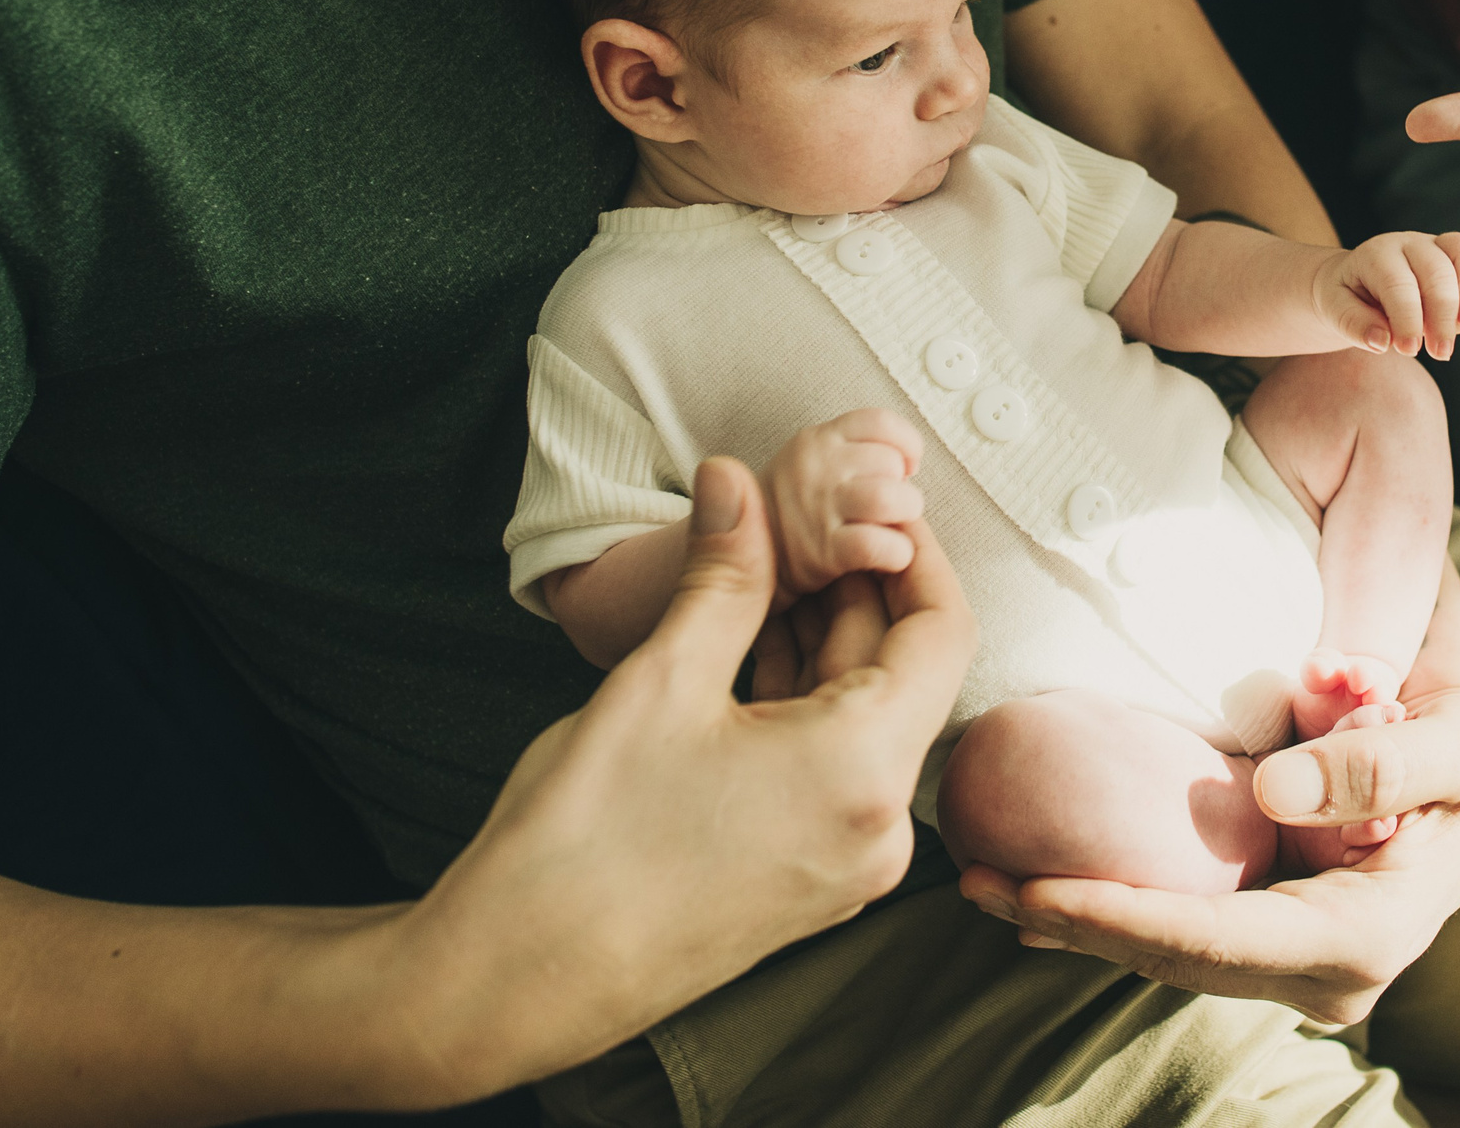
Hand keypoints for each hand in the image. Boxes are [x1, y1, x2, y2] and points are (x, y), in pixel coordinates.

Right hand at [391, 456, 974, 1094]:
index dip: (913, 552)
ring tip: (761, 575)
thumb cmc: (585, 838)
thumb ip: (723, 573)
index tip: (870, 505)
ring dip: (824, 645)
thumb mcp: (662, 680)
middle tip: (798, 522)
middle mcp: (879, 827)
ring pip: (864, 722)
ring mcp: (845, 863)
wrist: (518, 979)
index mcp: (864, 771)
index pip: (942, 631)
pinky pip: (833, 769)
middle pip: (903, 675)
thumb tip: (738, 480)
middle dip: (854, 591)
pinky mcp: (806, 882)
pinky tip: (747, 652)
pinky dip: (803, 704)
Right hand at [758, 409, 925, 600]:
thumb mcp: (812, 460)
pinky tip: (887, 556)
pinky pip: (880, 545)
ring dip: (904, 517)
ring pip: (890, 498)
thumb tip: (909, 462)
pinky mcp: (822, 552)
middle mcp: (817, 467)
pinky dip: (896, 552)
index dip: (906, 445)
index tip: (907, 466)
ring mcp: (818, 508)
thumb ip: (856, 451)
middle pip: (891, 462)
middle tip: (890, 507)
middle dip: (902, 486)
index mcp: (818, 439)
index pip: (881, 423)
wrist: (741, 554)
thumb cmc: (791, 508)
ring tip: (892, 527)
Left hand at [956, 564, 1459, 1023]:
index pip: (1293, 938)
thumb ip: (1384, 747)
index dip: (1172, 925)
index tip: (1062, 888)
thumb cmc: (1448, 645)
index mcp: (1423, 887)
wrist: (1442, 655)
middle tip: (998, 890)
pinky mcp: (1277, 913)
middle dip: (1109, 935)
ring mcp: (1321, 936)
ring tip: (985, 883)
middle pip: (1226, 967)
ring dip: (1091, 928)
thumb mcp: (1447, 678)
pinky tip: (1025, 887)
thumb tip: (1278, 800)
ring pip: (1197, 960)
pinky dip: (1109, 908)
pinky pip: (1190, 928)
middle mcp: (1373, 937)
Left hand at [1311, 229, 1459, 359]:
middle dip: (1442, 314)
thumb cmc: (1346, 298)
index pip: (1397, 284)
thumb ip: (1354, 324)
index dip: (1406, 318)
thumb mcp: (1334, 311)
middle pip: (1436, 270)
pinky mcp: (1458, 252)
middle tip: (1442, 353)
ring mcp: (1436, 244)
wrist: (1354, 281)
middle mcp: (1409, 244)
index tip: (1408, 351)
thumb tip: (1382, 341)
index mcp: (1376, 255)